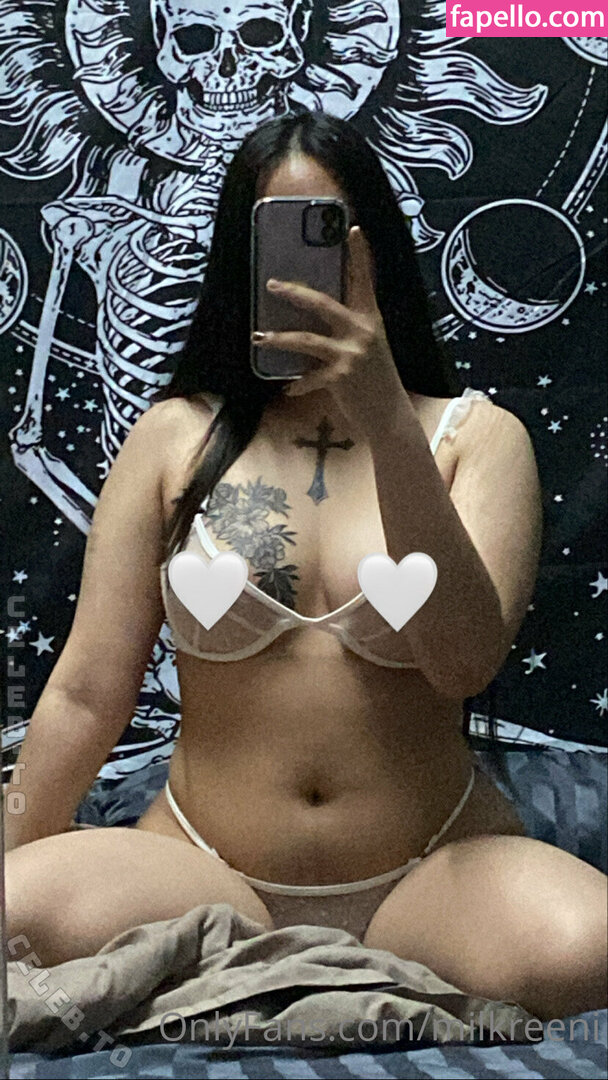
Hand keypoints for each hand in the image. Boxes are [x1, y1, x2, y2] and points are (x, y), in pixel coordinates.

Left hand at [251, 226, 406, 432]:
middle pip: (322, 304)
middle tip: (272, 285)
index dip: (359, 254)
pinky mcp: (340, 377)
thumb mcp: (370, 348)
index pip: (364, 280)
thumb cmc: (377, 380)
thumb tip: (317, 320)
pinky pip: (309, 378)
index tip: (352, 229)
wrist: (389, 415)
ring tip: (258, 338)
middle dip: (294, 293)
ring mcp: (351, 354)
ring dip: (279, 339)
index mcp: (371, 319)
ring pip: (306, 339)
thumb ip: (349, 331)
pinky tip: (288, 390)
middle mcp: (362, 331)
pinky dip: (297, 385)